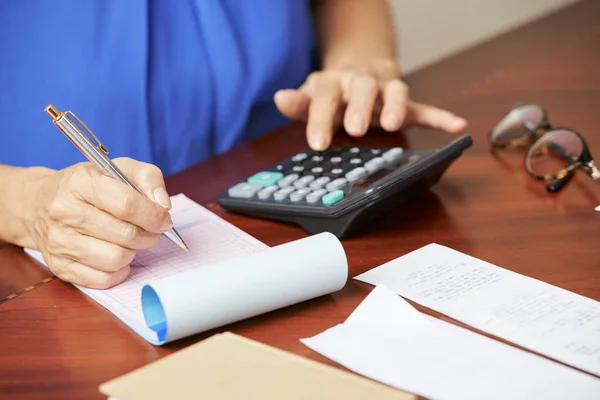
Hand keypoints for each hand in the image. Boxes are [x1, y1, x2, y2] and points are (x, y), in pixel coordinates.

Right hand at [24, 158, 171, 288]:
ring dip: (133, 253)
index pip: (127, 204)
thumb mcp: (118, 168)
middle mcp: (64, 212)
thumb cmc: (87, 186)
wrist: (39, 203)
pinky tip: (118, 255)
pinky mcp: (59, 266)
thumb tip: (163, 206)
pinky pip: (103, 279)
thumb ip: (148, 178)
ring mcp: (59, 242)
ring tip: (131, 241)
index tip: (164, 219)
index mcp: (80, 183)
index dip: (154, 215)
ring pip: (116, 259)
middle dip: (149, 235)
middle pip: (125, 235)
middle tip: (151, 231)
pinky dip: (119, 270)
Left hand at [274, 61, 467, 149]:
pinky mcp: (405, 102)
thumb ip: (298, 102)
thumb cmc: (333, 91)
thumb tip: (279, 97)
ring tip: (394, 124)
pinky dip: (440, 116)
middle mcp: (360, 83)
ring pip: (394, 91)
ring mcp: (385, 90)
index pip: (324, 97)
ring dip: (395, 105)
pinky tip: (456, 125)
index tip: (319, 144)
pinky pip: (424, 107)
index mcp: (334, 83)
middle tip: (356, 128)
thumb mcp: (311, 97)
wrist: (359, 68)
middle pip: (361, 88)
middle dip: (359, 107)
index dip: (321, 119)